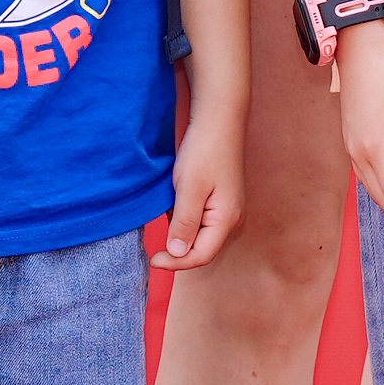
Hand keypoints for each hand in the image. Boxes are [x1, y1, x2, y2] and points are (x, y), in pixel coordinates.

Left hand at [157, 104, 244, 271]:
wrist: (218, 121)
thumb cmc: (205, 150)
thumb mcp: (189, 188)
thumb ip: (184, 223)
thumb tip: (177, 254)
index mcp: (227, 220)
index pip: (201, 256)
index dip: (176, 263)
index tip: (152, 259)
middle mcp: (231, 220)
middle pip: (201, 249)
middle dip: (177, 249)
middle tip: (153, 243)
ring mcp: (226, 211)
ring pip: (198, 236)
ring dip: (179, 232)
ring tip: (165, 212)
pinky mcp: (218, 203)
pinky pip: (198, 221)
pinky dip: (182, 218)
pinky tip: (173, 202)